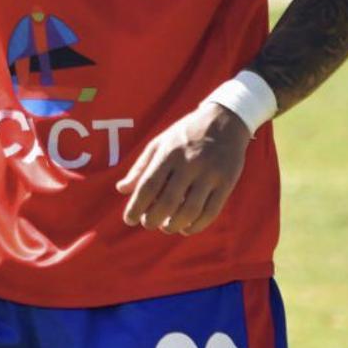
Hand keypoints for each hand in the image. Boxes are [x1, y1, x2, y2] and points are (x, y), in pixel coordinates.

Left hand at [116, 103, 249, 235]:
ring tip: (166, 226)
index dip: (136, 206)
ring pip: (190, 210)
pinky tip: (187, 228)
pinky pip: (211, 211)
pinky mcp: (227, 182)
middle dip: (153, 219)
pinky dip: (197, 225)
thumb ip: (140, 167)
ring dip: (174, 225)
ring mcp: (210, 174)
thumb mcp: (160, 142)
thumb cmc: (186, 133)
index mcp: (169, 153)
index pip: (148, 186)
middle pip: (168, 202)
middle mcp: (189, 163)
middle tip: (148, 224)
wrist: (225, 120)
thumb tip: (121, 189)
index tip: (129, 219)